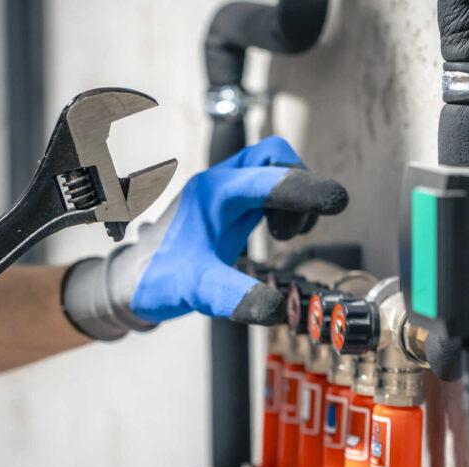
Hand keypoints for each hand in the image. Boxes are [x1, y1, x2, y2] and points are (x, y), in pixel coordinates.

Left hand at [62, 136, 347, 338]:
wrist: (132, 280)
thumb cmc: (156, 279)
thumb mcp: (195, 290)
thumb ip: (232, 296)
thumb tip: (277, 308)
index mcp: (212, 194)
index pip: (267, 177)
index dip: (305, 187)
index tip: (337, 201)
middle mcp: (219, 185)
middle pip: (273, 156)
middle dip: (300, 185)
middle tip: (296, 227)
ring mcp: (224, 192)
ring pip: (271, 168)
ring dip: (292, 194)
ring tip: (283, 233)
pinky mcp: (228, 206)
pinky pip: (265, 187)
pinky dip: (282, 203)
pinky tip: (276, 232)